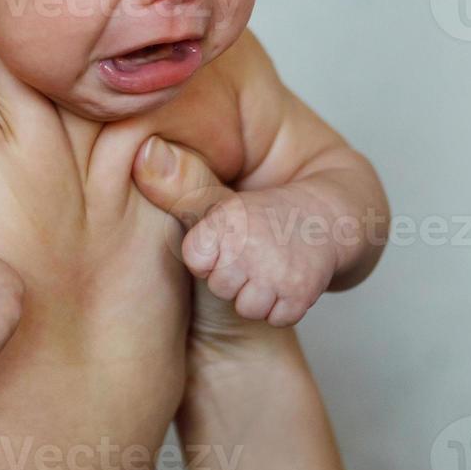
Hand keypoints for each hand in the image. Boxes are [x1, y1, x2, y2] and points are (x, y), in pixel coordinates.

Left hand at [133, 137, 337, 328]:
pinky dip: (282, 307)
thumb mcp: (218, 202)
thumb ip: (178, 187)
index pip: (196, 258)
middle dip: (232, 278)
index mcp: (228, 214)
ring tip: (267, 269)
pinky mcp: (302, 294)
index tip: (225, 241)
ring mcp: (278, 269)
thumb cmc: (260, 220)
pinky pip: (276, 316)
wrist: (327, 222)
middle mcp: (253, 241)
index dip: (209, 256)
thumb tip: (142, 153)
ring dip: (257, 296)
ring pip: (248, 306)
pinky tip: (286, 282)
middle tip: (251, 255)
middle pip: (221, 286)